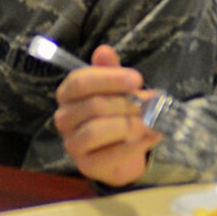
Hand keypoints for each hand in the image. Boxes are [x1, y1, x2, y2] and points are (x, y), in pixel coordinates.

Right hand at [54, 44, 163, 185]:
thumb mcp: (117, 89)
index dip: (109, 78)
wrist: (123, 152)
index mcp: (68, 94)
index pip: (80, 82)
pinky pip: (110, 154)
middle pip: (92, 105)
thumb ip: (110, 71)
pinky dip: (135, 145)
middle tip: (150, 104)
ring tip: (149, 122)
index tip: (137, 79)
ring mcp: (72, 143)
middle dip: (126, 104)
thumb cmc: (117, 113)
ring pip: (96, 130)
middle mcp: (64, 118)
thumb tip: (104, 50)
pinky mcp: (86, 164)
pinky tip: (152, 136)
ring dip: (128, 124)